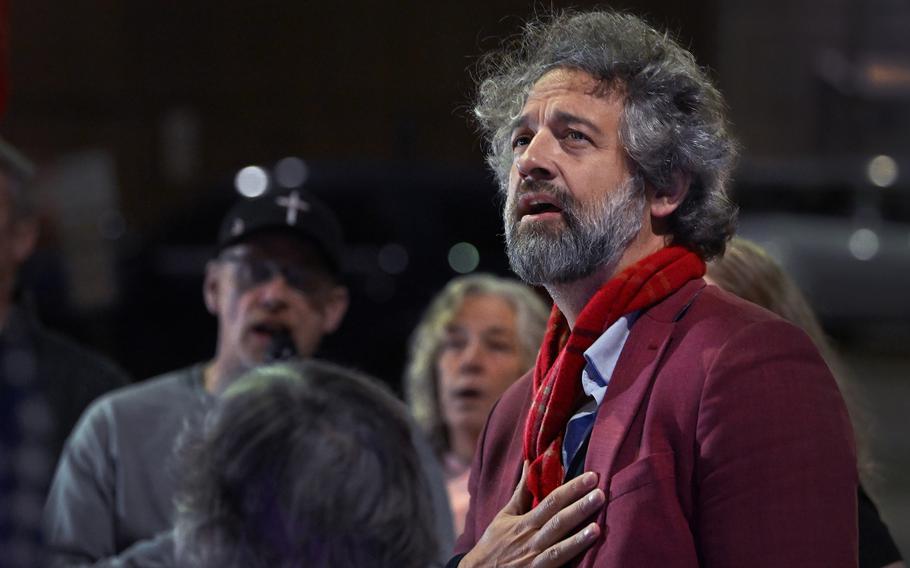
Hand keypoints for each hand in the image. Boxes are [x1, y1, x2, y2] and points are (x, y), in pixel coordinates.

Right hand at [460, 462, 603, 567]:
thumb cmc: (494, 543)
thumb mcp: (505, 515)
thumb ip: (522, 491)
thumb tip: (530, 463)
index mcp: (524, 522)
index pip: (552, 501)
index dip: (572, 489)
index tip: (591, 477)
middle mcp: (531, 540)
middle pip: (558, 521)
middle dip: (579, 507)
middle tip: (600, 493)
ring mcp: (535, 560)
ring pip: (559, 548)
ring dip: (578, 539)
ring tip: (597, 527)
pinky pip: (557, 566)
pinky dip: (569, 559)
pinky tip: (586, 556)